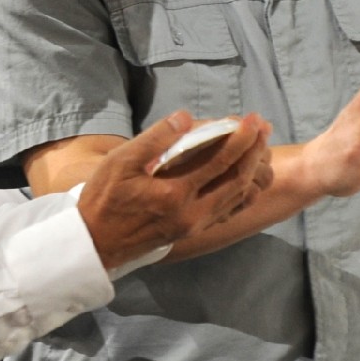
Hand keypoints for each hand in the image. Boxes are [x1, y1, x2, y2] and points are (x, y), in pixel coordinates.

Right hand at [77, 112, 272, 267]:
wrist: (95, 243)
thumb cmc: (103, 199)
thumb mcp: (120, 162)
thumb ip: (154, 139)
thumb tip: (185, 117)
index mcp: (175, 193)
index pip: (219, 161)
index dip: (241, 138)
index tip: (252, 119)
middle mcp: (192, 213)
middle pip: (238, 179)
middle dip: (255, 151)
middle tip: (264, 127)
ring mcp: (195, 225)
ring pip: (237, 198)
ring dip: (253, 170)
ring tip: (261, 147)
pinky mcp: (193, 231)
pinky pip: (228, 212)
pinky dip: (243, 193)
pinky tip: (247, 178)